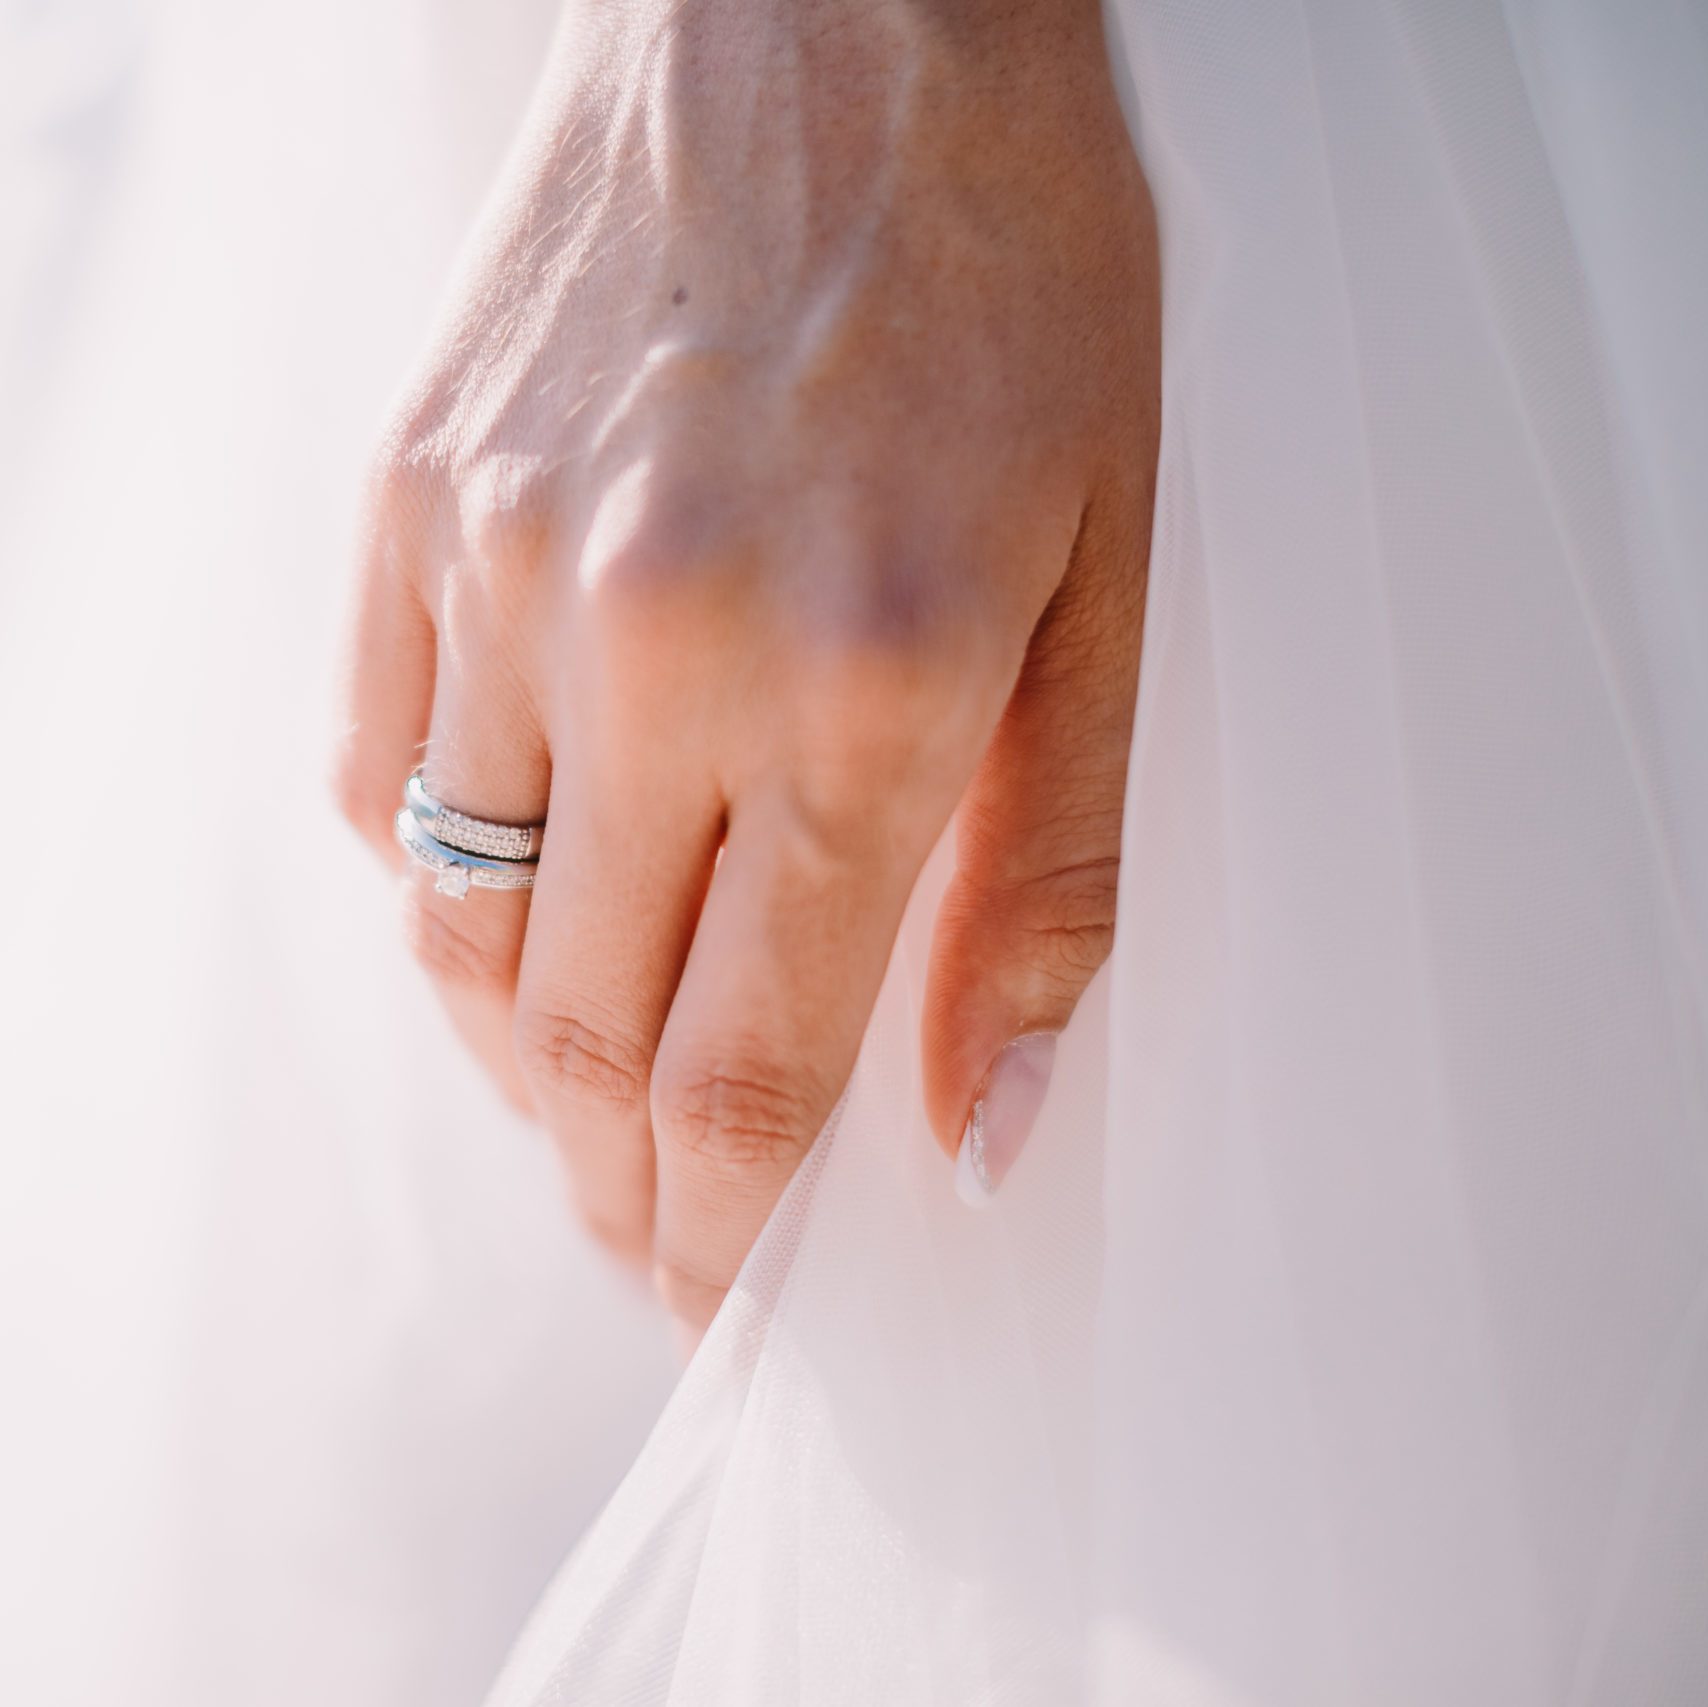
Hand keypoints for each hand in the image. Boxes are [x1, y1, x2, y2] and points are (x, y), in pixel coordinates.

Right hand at [336, 0, 1158, 1326]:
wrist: (842, 7)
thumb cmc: (1009, 270)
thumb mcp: (1107, 575)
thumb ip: (1050, 873)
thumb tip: (990, 1117)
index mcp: (867, 690)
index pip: (750, 1069)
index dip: (727, 1226)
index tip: (717, 1291)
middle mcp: (656, 650)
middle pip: (585, 1036)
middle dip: (619, 1185)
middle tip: (652, 1238)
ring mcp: (501, 568)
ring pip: (458, 931)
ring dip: (518, 1063)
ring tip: (583, 1107)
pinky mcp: (410, 498)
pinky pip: (373, 769)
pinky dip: (438, 884)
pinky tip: (514, 904)